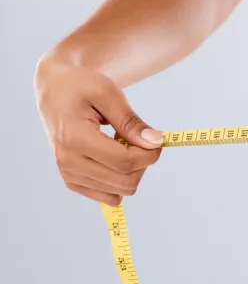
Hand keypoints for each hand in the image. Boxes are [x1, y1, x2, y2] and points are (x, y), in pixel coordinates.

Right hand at [34, 56, 162, 205]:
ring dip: (131, 171)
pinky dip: (119, 180)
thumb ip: (131, 121)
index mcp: (74, 139)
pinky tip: (113, 157)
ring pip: (119, 192)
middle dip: (143, 163)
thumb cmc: (81, 86)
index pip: (125, 162)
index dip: (150, 154)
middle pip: (125, 181)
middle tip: (139, 139)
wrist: (55, 90)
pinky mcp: (72, 181)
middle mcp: (68, 161)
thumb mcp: (108, 94)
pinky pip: (109, 196)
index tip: (157, 139)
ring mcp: (68, 174)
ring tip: (120, 145)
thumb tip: (156, 143)